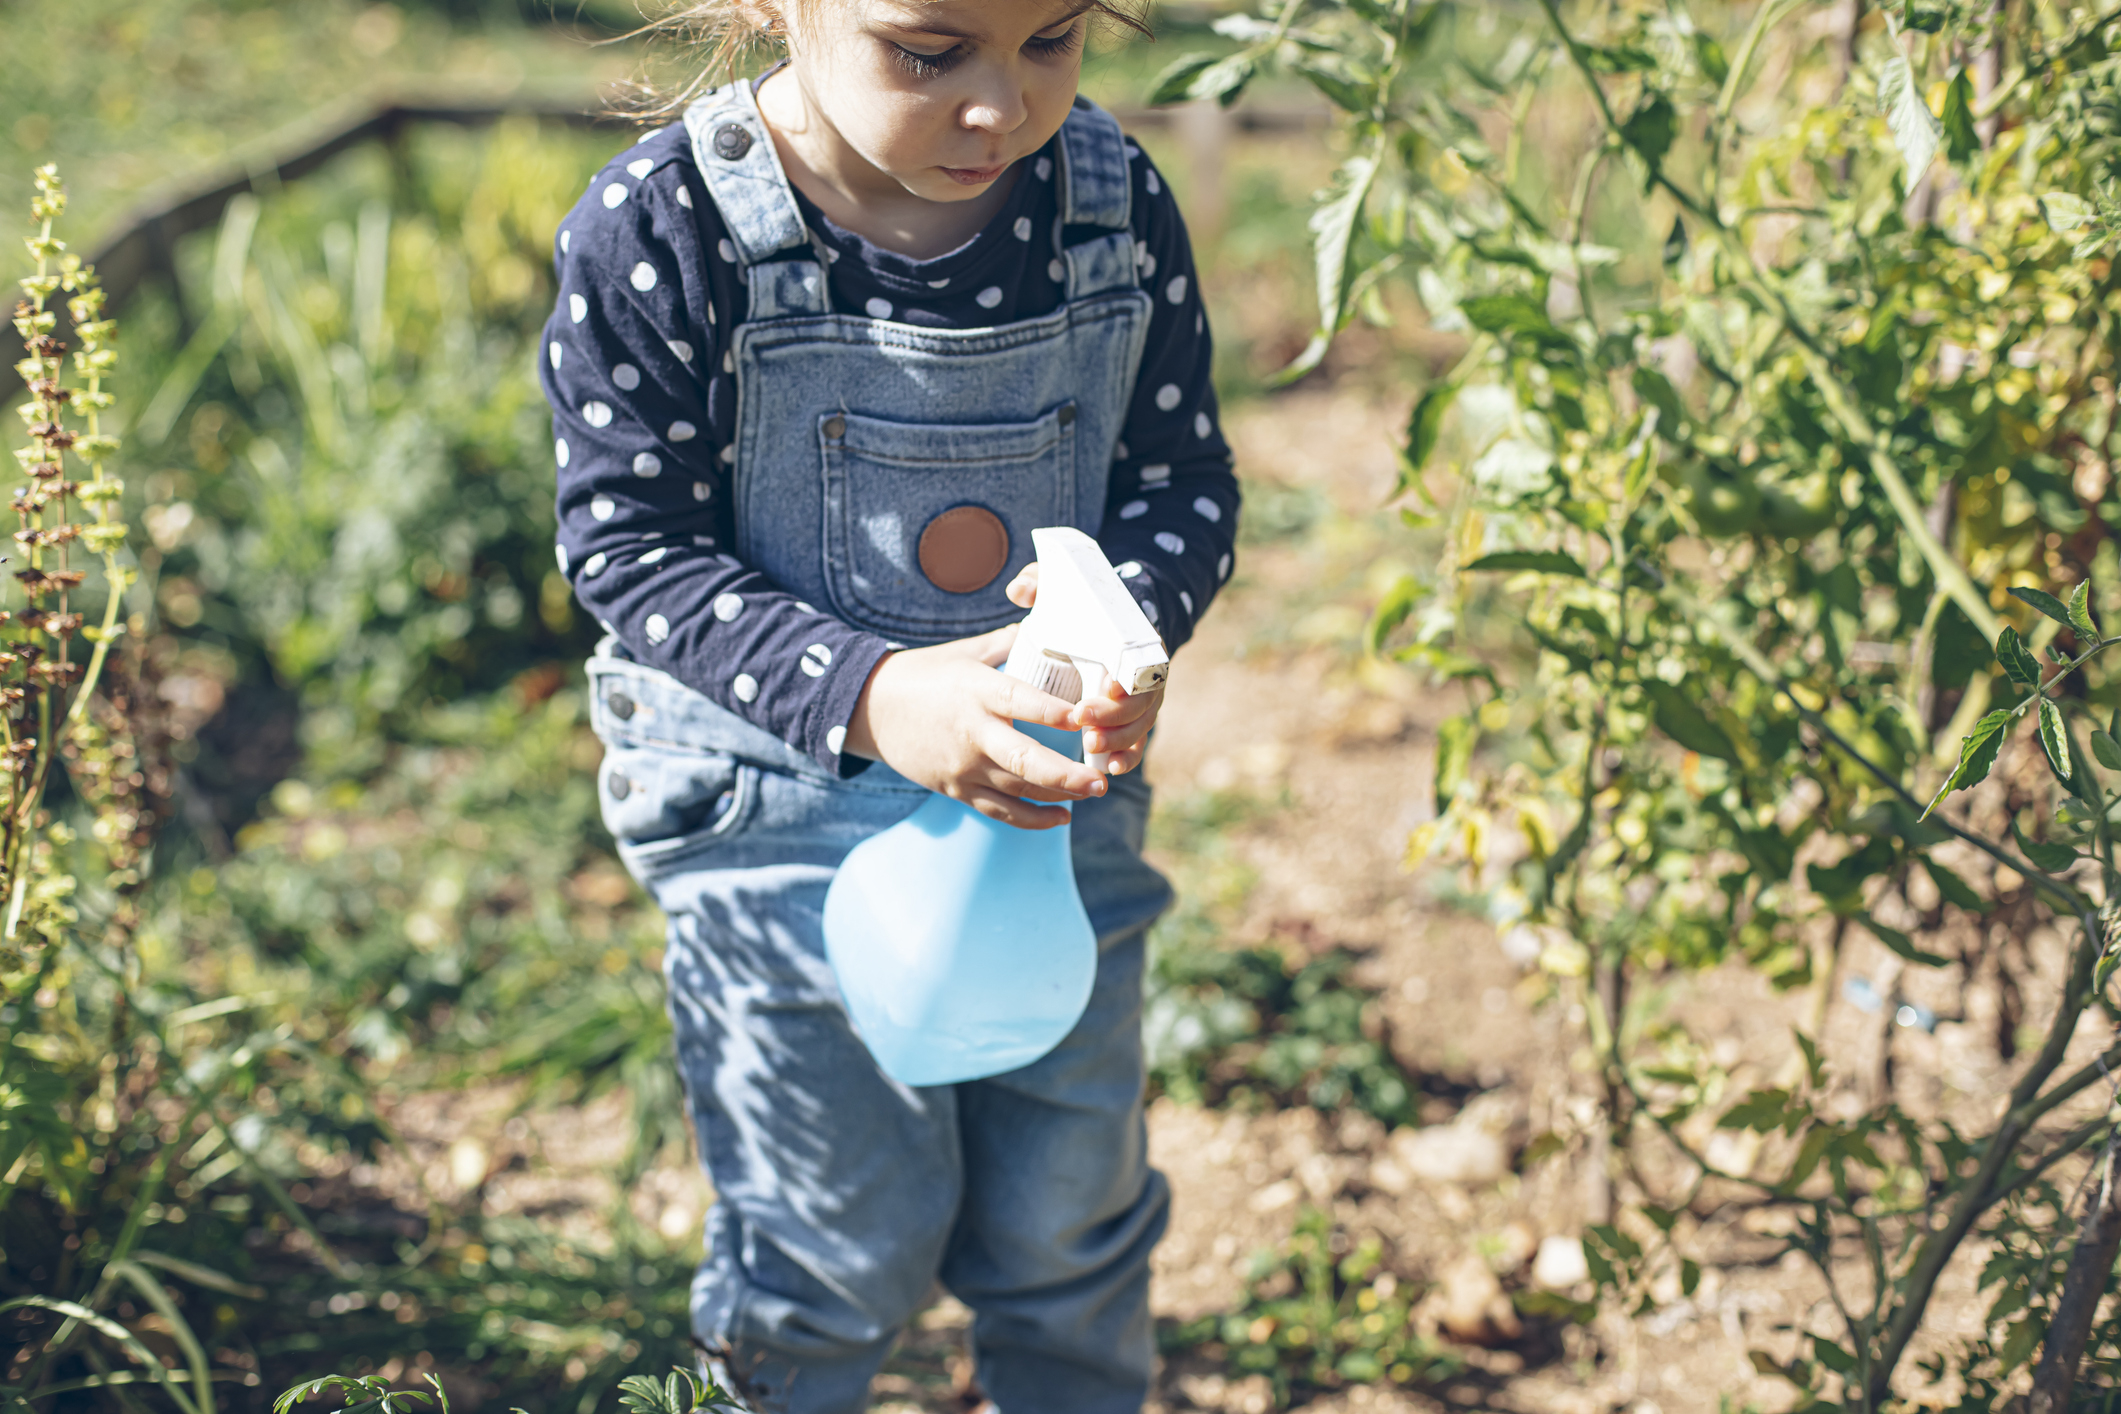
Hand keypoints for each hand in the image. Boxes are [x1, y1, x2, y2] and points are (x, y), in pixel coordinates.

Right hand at [843, 615, 1107, 830]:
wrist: (870, 710)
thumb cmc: (923, 674)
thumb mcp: (966, 652)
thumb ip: (1009, 643)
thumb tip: (1047, 623)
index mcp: (977, 692)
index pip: (1020, 702)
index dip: (1053, 712)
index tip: (1085, 718)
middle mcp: (972, 733)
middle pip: (1024, 760)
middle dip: (1065, 775)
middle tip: (1099, 782)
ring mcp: (963, 766)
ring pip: (1018, 790)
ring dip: (1058, 796)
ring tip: (1093, 791)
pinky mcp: (956, 789)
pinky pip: (999, 811)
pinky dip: (1032, 819)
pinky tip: (1062, 816)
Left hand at [1004, 563, 1162, 777]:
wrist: (1102, 625)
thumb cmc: (1076, 610)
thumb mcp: (1059, 590)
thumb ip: (1040, 583)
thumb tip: (1019, 590)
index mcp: (1132, 641)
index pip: (1138, 662)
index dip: (1125, 677)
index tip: (1105, 685)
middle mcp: (1143, 673)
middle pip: (1140, 700)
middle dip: (1114, 715)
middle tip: (1082, 719)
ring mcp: (1141, 700)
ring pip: (1140, 726)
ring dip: (1118, 739)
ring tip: (1090, 745)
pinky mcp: (1132, 721)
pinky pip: (1135, 744)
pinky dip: (1125, 757)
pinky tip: (1108, 767)